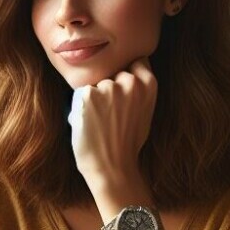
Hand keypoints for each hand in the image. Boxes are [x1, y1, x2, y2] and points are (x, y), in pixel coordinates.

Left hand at [71, 58, 156, 197]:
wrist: (113, 169)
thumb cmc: (128, 143)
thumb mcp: (145, 111)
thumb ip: (139, 90)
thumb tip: (130, 69)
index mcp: (149, 84)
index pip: (135, 61)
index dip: (126, 74)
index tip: (124, 90)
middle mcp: (131, 82)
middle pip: (112, 72)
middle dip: (109, 88)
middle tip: (111, 116)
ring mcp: (109, 88)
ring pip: (96, 83)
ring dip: (94, 99)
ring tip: (100, 122)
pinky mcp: (88, 95)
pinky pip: (81, 94)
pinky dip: (80, 108)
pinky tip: (89, 124)